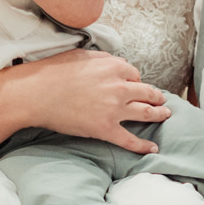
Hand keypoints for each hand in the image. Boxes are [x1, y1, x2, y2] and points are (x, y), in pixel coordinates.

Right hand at [19, 50, 168, 154]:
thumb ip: (104, 60)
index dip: (136, 80)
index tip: (135, 85)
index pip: (135, 74)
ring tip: (166, 116)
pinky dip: (143, 146)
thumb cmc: (54, 72)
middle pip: (147, 92)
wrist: (37, 94)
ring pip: (146, 113)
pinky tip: (153, 148)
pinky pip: (130, 140)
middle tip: (162, 101)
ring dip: (159, 115)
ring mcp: (114, 109)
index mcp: (114, 67)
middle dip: (157, 97)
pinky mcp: (105, 129)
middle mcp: (119, 87)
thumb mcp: (83, 56)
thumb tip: (118, 63)